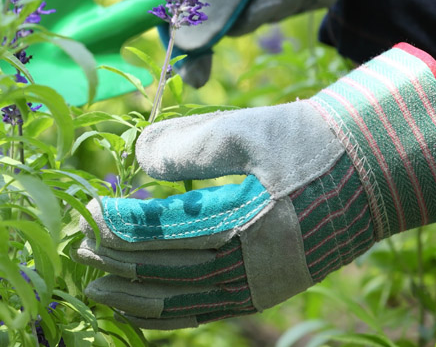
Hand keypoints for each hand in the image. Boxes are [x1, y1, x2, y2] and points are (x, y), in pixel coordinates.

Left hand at [75, 44, 435, 328]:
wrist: (366, 171)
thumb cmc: (304, 145)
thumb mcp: (247, 130)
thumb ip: (188, 144)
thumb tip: (136, 157)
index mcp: (247, 228)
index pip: (164, 234)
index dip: (121, 226)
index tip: (87, 211)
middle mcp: (251, 271)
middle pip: (167, 274)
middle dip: (116, 263)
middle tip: (76, 248)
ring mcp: (258, 287)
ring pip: (183, 304)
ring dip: (134, 296)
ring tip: (95, 290)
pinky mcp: (261, 289)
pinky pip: (205, 310)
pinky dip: (168, 312)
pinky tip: (142, 307)